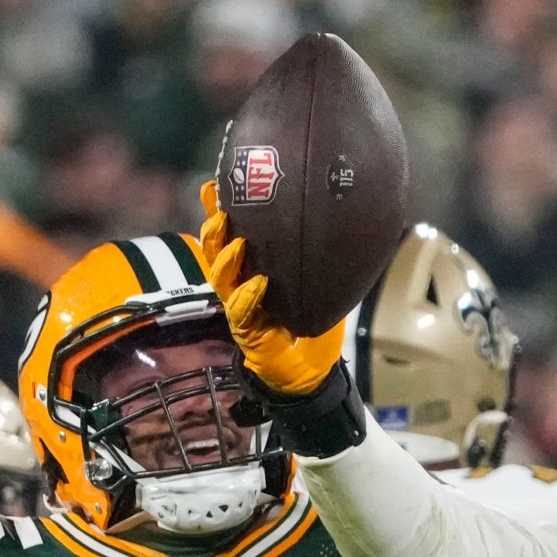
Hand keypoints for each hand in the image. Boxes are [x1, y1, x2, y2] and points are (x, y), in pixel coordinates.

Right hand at [196, 179, 348, 395]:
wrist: (312, 371)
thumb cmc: (313, 325)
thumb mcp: (319, 285)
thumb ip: (320, 258)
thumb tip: (342, 220)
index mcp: (252, 270)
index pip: (230, 235)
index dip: (217, 211)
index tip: (214, 185)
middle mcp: (240, 284)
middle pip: (216, 251)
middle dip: (214, 229)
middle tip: (220, 207)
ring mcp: (240, 308)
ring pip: (221, 278)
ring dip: (226, 258)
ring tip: (237, 241)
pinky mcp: (247, 332)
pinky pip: (241, 312)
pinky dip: (247, 296)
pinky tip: (257, 283)